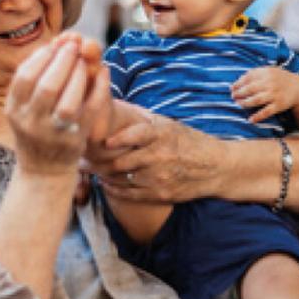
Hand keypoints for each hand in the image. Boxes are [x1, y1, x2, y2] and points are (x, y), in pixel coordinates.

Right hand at [6, 42, 110, 175]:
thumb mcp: (22, 107)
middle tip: (72, 47)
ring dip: (78, 76)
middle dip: (63, 61)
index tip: (53, 46)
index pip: (25, 78)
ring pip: (68, 102)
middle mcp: (32, 123)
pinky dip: (99, 89)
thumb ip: (33, 80)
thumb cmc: (35, 128)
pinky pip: (91, 111)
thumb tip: (53, 46)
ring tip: (83, 61)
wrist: (44, 170)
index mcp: (14, 110)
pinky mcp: (77, 139)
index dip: (40, 57)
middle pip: (48, 86)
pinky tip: (103, 72)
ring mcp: (55, 133)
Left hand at [85, 113, 226, 203]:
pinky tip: (106, 183)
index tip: (104, 142)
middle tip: (83, 157)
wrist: (216, 168)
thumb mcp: (171, 126)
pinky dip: (114, 189)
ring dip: (104, 175)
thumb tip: (115, 104)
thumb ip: (145, 120)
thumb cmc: (190, 142)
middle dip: (99, 161)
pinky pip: (129, 194)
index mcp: (163, 135)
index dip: (118, 138)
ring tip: (89, 169)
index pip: (137, 134)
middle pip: (122, 161)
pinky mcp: (160, 194)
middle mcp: (161, 156)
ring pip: (122, 178)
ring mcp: (160, 177)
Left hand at [231, 67, 298, 122]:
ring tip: (239, 104)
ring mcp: (275, 95)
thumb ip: (255, 73)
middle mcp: (271, 83)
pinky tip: (251, 120)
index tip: (231, 88)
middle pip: (251, 89)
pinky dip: (258, 116)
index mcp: (267, 73)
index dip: (238, 83)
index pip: (249, 77)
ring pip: (256, 100)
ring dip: (245, 103)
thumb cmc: (280, 79)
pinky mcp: (279, 105)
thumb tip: (237, 81)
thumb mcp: (269, 71)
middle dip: (240, 93)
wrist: (298, 88)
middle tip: (233, 97)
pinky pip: (266, 112)